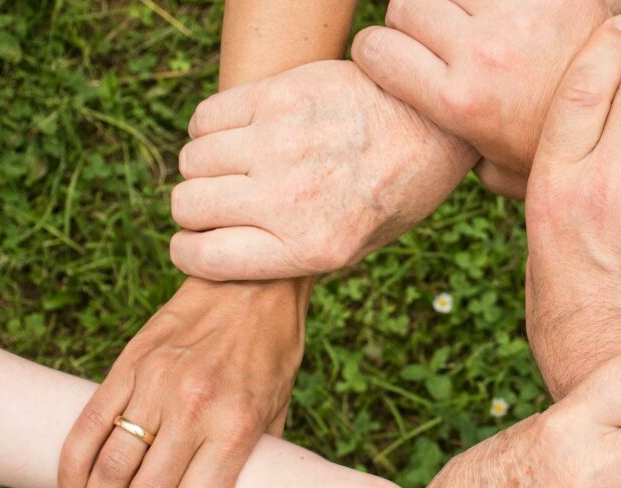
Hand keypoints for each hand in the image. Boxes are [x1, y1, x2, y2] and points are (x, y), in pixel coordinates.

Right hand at [58, 277, 310, 487]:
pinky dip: (71, 469)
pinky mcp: (129, 364)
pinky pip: (87, 426)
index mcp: (235, 426)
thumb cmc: (272, 351)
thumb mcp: (278, 409)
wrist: (253, 282)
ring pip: (109, 468)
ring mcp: (155, 384)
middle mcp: (193, 408)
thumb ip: (252, 457)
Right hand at [169, 60, 476, 280]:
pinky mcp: (279, 96)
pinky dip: (210, 128)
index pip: (203, 258)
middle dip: (195, 210)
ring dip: (204, 167)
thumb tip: (223, 256)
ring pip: (192, 160)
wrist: (433, 124)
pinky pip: (206, 117)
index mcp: (311, 248)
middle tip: (221, 202)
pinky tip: (239, 133)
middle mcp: (290, 199)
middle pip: (188, 206)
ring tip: (235, 165)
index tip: (196, 243)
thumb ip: (290, 256)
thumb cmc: (394, 191)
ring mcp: (281, 143)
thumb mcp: (355, 247)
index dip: (190, 252)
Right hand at [352, 0, 620, 197]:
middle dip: (410, 19)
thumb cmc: (561, 150)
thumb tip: (432, 153)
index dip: (375, 50)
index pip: (375, 49)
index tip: (390, 57)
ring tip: (468, 20)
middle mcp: (480, 54)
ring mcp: (515, 16)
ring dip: (450, 0)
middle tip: (432, 37)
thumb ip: (460, 156)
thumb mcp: (501, 170)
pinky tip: (499, 13)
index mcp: (458, 101)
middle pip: (406, 4)